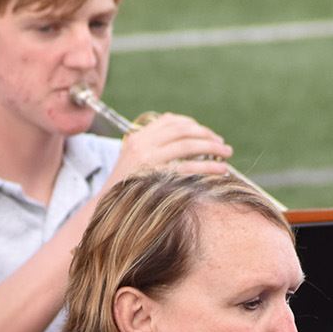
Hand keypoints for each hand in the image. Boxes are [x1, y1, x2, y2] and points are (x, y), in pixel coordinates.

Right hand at [108, 112, 231, 184]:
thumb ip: (154, 147)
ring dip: (211, 149)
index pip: (171, 121)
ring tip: (227, 155)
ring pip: (187, 146)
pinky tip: (220, 171)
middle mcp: (141, 144)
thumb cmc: (125, 189)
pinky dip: (207, 168)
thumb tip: (188, 136)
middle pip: (182, 131)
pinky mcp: (155, 177)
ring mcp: (147, 160)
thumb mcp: (134, 162)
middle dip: (207, 136)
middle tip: (223, 146)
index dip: (194, 125)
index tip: (209, 134)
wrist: (105, 210)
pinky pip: (187, 168)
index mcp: (137, 136)